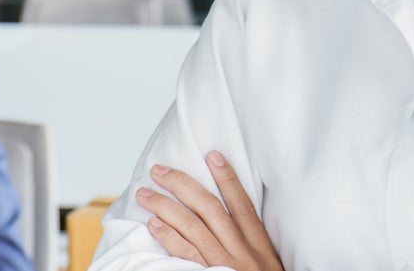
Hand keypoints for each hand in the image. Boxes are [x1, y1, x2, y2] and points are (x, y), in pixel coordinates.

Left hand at [135, 150, 282, 270]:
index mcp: (261, 248)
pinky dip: (168, 236)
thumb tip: (230, 221)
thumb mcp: (268, 267)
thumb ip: (250, 245)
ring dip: (166, 206)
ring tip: (146, 194)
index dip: (228, 177)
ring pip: (193, 227)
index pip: (243, 205)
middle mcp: (244, 254)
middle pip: (211, 209)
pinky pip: (185, 255)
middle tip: (159, 170)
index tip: (212, 154)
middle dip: (183, 185)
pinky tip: (153, 224)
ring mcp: (225, 267)